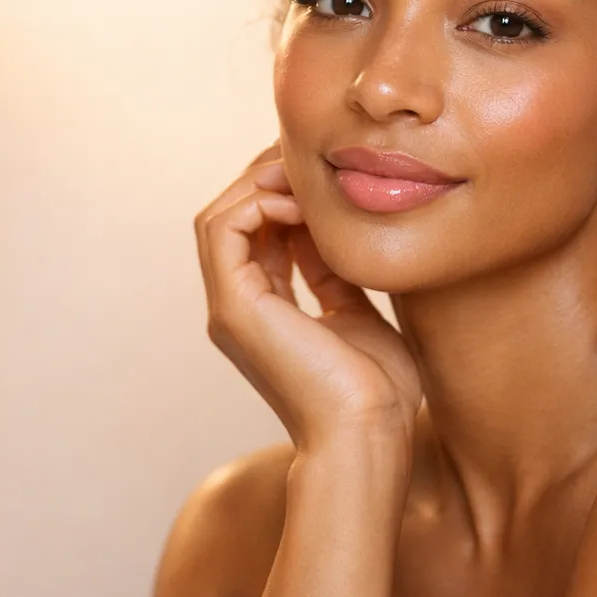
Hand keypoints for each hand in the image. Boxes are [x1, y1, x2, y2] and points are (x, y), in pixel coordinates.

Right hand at [193, 141, 422, 450]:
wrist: (371, 437)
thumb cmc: (377, 390)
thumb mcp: (358, 312)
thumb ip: (335, 273)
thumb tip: (333, 230)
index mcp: (265, 310)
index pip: (259, 230)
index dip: (287, 192)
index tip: (328, 173)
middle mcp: (239, 305)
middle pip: (233, 214)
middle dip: (270, 178)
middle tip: (313, 159)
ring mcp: (230, 307)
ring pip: (219, 215)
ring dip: (261, 184)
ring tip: (308, 177)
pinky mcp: (234, 307)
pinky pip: (224, 229)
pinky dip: (259, 203)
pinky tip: (304, 205)